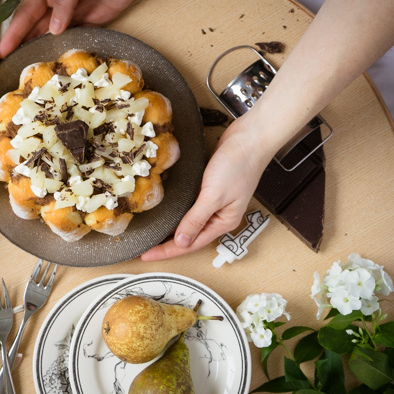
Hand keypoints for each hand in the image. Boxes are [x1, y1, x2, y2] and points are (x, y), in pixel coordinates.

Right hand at [0, 0, 160, 57]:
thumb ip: (65, 1)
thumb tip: (52, 30)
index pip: (27, 14)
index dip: (14, 33)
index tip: (2, 52)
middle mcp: (60, 2)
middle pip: (39, 29)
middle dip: (26, 48)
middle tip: (15, 70)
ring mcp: (79, 12)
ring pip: (59, 37)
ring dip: (49, 52)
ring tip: (37, 73)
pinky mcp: (98, 20)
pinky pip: (82, 38)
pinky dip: (73, 50)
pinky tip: (64, 64)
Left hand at [141, 118, 270, 260]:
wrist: (249, 138)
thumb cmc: (238, 166)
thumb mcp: (214, 196)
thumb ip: (196, 219)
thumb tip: (181, 241)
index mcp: (222, 222)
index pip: (190, 244)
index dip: (166, 251)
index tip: (146, 255)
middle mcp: (218, 216)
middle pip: (188, 236)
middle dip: (166, 244)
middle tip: (144, 248)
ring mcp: (213, 202)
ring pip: (188, 222)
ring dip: (170, 229)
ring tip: (150, 234)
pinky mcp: (208, 188)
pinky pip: (189, 206)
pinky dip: (176, 211)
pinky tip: (164, 211)